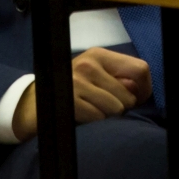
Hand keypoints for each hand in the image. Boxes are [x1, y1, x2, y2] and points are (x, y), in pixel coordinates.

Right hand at [11, 47, 152, 142]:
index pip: (140, 69)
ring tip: (93, 111)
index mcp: (99, 55)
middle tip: (104, 106)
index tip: (137, 100)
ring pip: (116, 109)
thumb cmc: (71, 90)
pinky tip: (83, 117)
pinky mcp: (70, 100)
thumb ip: (118, 80)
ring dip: (108, 117)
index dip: (145, 89)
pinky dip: (95, 123)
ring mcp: (78, 81)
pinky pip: (99, 118)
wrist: (33, 104)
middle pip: (129, 96)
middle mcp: (89, 63)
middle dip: (122, 107)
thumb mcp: (95, 77)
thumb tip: (137, 92)